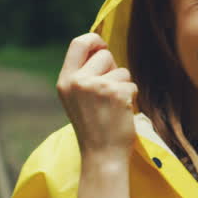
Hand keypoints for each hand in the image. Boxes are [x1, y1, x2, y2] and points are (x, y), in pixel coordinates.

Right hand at [57, 33, 138, 160]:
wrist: (102, 156)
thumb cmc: (94, 128)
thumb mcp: (77, 99)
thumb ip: (84, 76)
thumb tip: (103, 49)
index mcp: (65, 81)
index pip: (78, 43)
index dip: (94, 41)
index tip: (103, 49)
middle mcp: (78, 81)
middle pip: (104, 55)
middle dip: (113, 70)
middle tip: (108, 94)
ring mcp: (97, 86)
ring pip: (122, 71)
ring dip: (124, 86)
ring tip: (113, 107)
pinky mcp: (116, 93)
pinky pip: (132, 84)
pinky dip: (132, 97)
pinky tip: (121, 113)